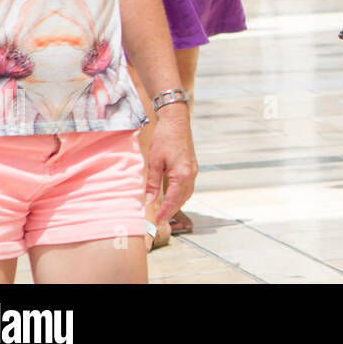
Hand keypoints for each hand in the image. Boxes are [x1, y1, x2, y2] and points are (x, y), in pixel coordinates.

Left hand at [146, 105, 196, 223]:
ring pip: (187, 193)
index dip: (165, 213)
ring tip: (165, 211)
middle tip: (160, 221)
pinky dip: (181, 194)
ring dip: (177, 203)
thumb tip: (149, 200)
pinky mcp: (192, 166)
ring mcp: (193, 170)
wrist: (176, 121)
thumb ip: (153, 182)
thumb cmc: (165, 138)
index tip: (158, 222)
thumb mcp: (154, 161)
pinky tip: (172, 196)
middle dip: (171, 211)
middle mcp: (191, 174)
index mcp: (182, 174)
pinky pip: (188, 186)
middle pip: (182, 199)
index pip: (173, 200)